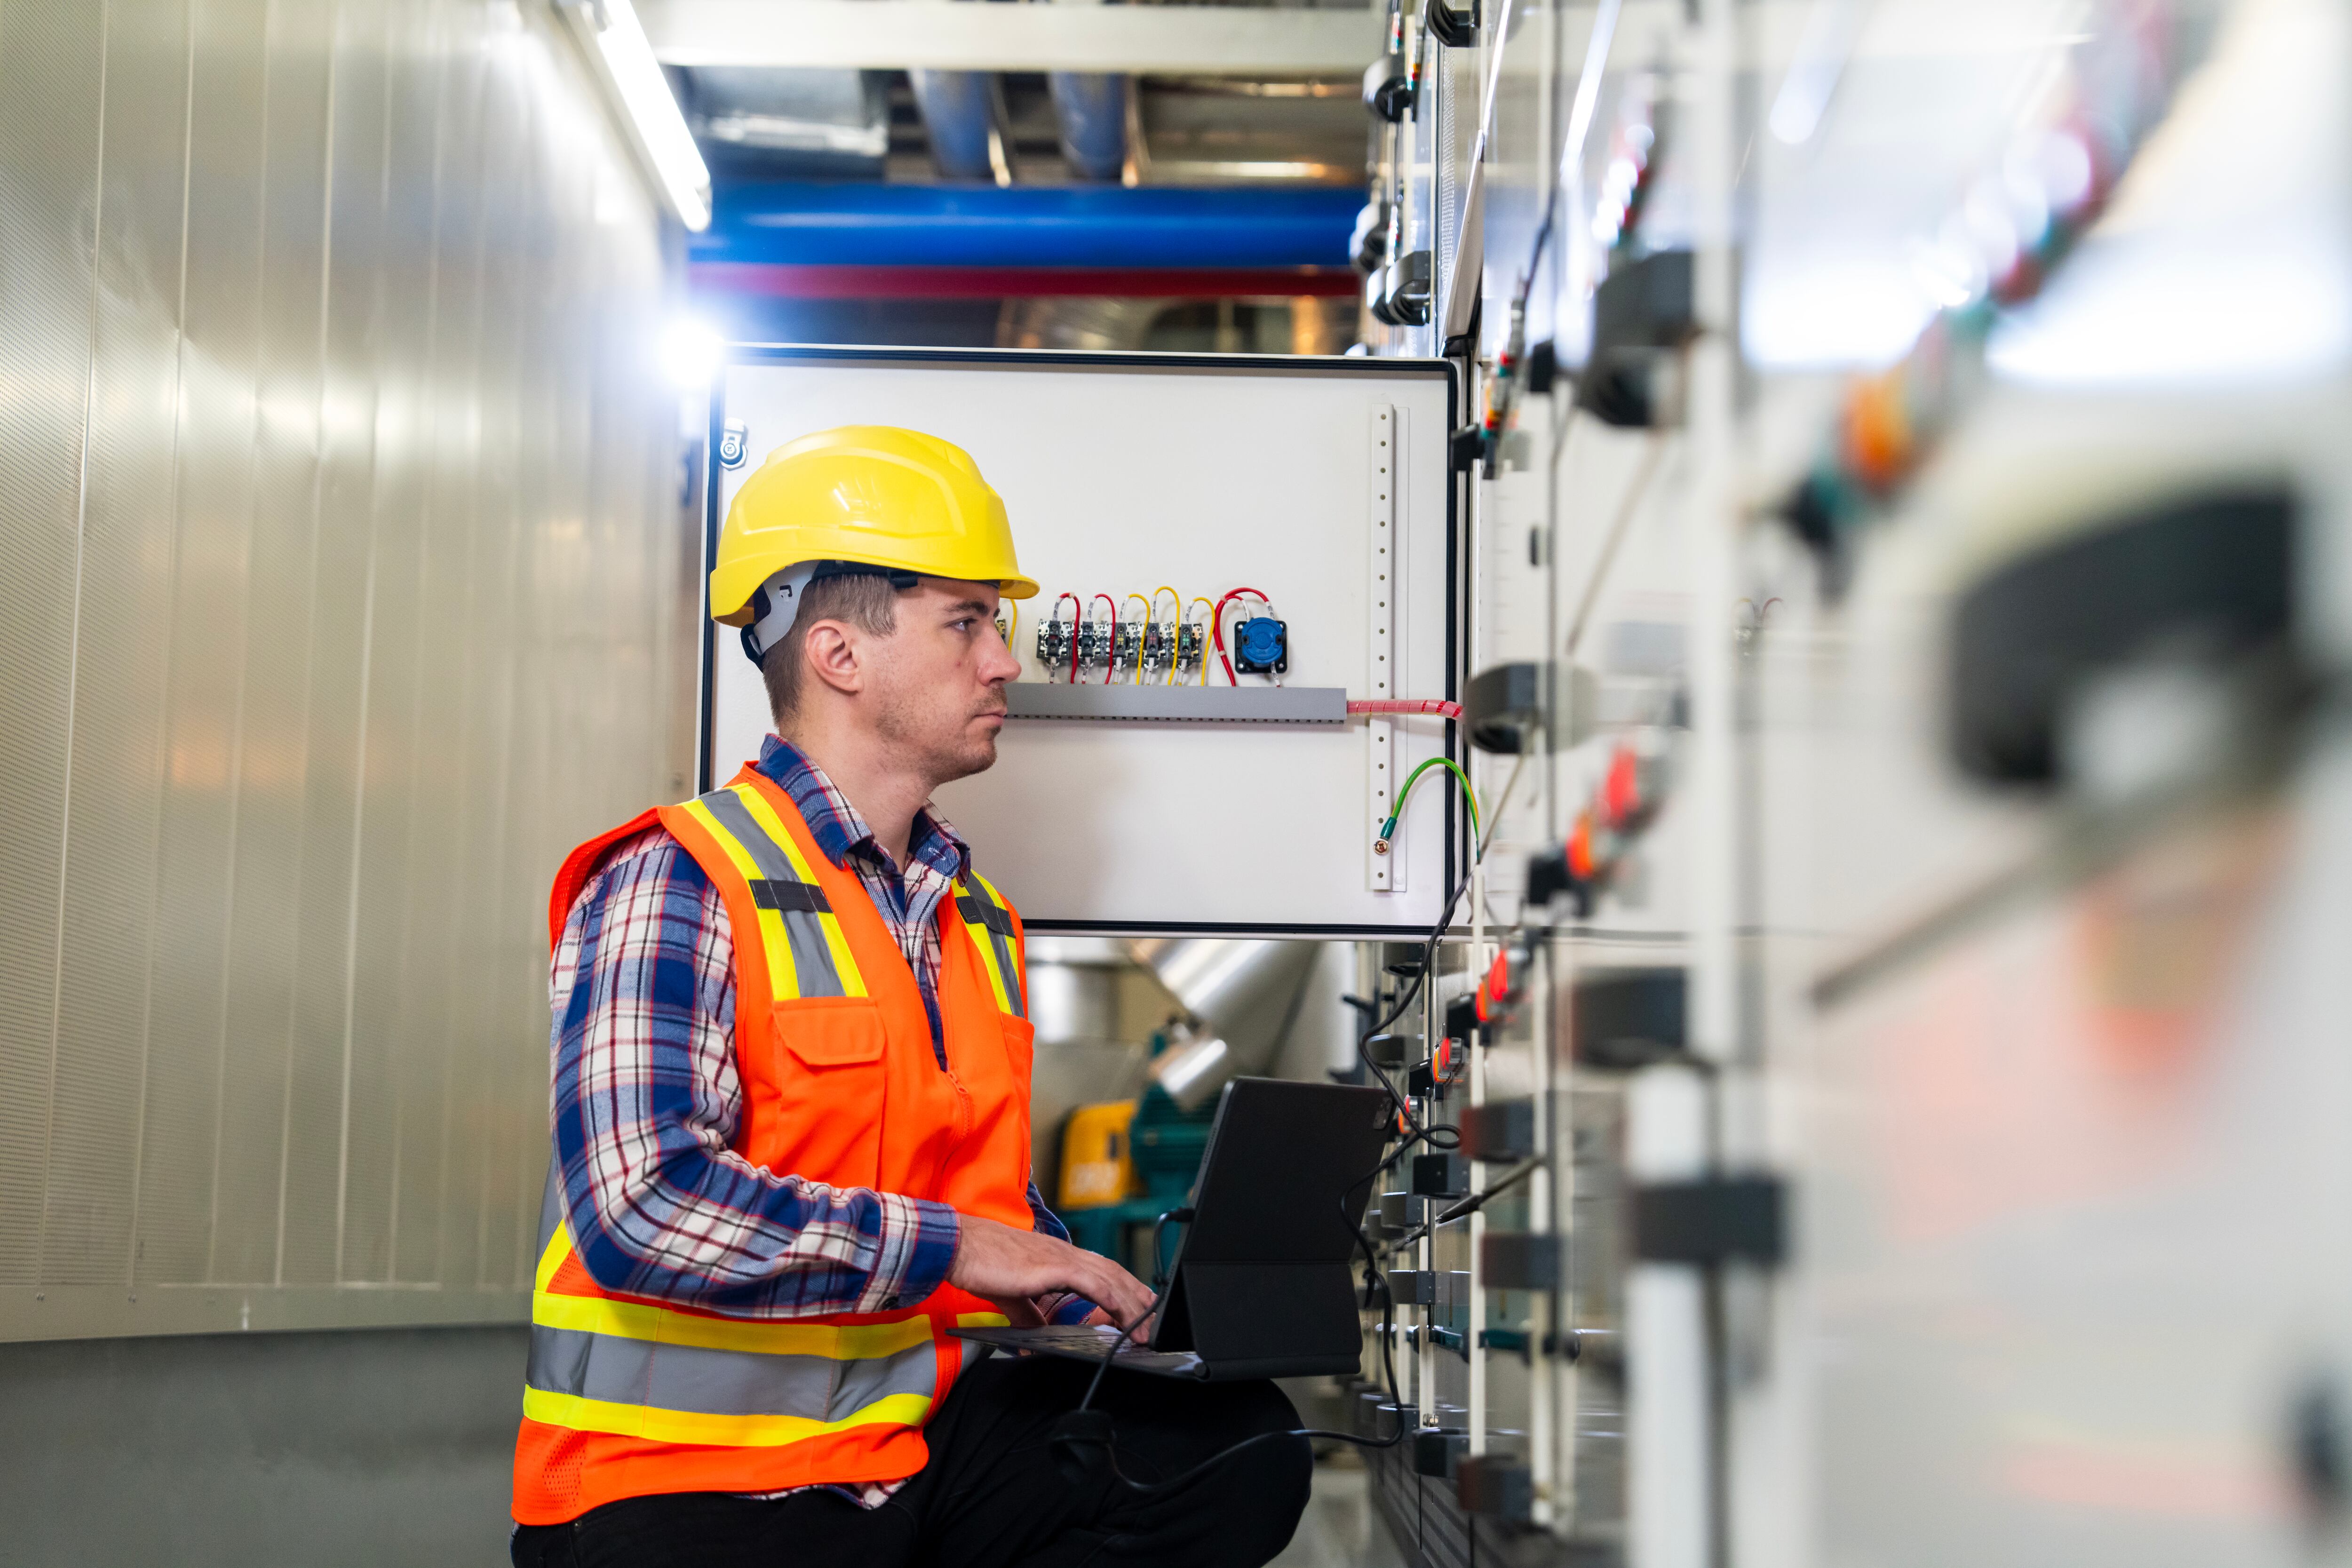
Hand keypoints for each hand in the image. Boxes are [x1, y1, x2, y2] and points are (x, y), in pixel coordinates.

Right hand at [948, 1215, 1153, 1331]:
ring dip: (1131, 1302)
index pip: (1102, 1272)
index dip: (1125, 1289)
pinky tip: (1123, 1310)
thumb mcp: (1012, 1296)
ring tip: (1147, 1324)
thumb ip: (1027, 1316)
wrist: (960, 1247)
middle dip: (1138, 1297)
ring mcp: (1061, 1257)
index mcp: (1058, 1258)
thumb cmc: (981, 1265)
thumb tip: (1035, 1338)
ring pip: (1109, 1277)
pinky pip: (1091, 1282)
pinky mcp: (1052, 1266)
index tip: (1141, 1307)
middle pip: (1114, 1273)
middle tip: (1157, 1318)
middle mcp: (1065, 1254)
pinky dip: (1111, 1296)